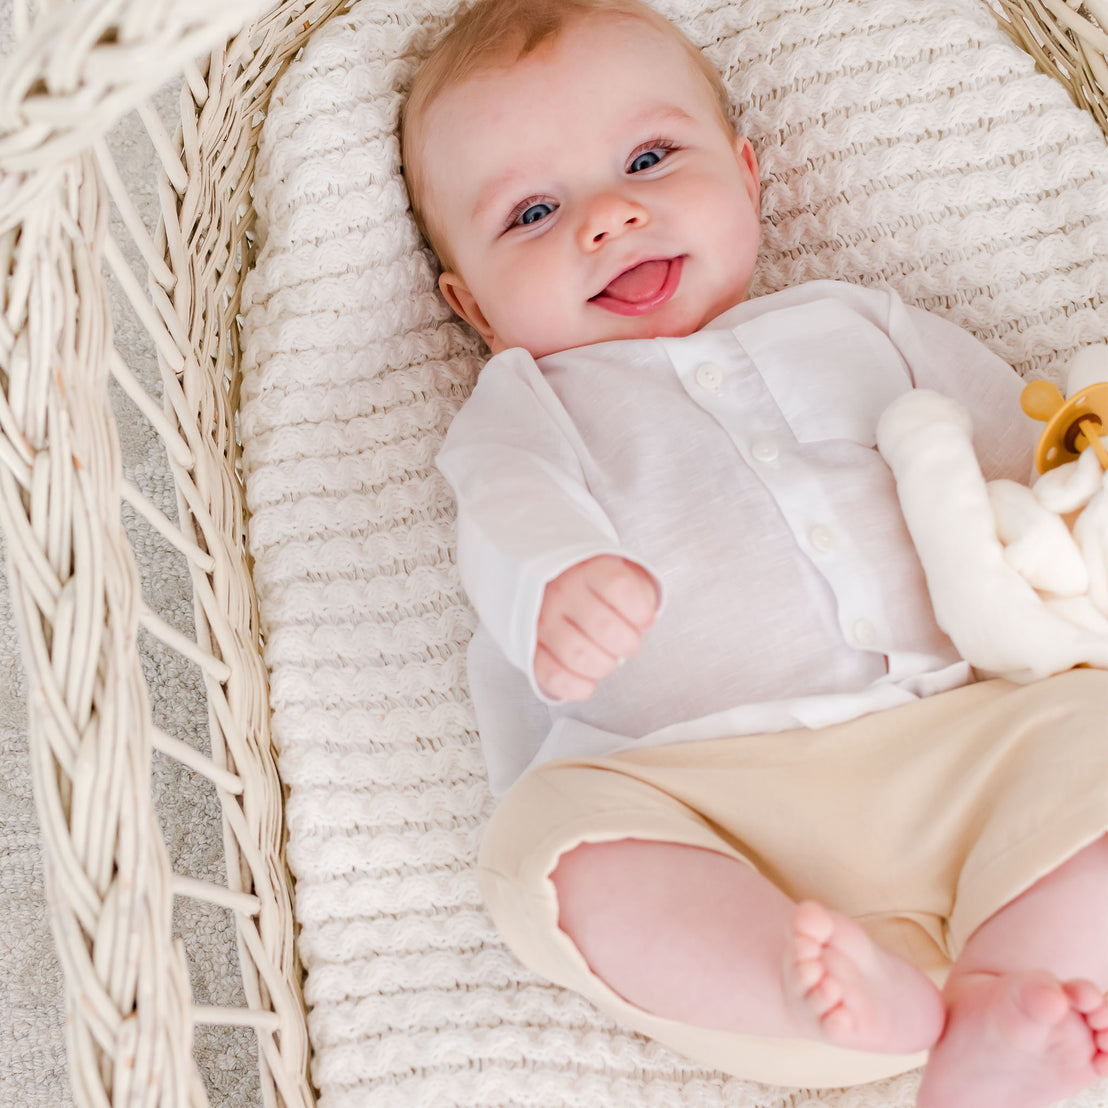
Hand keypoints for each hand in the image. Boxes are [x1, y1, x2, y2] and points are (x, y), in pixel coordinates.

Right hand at [534, 555, 658, 700]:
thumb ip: (640, 592)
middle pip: (604, 626)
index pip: (619, 587)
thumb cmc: (594, 587)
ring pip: (578, 655)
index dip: (640, 611)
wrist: (550, 586)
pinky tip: (588, 681)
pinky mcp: (530, 648)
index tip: (644, 620)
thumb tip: (645, 621)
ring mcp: (542, 621)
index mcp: (588, 569)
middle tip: (626, 644)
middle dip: (627, 644)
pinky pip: (552, 676)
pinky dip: (576, 687)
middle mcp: (562, 592)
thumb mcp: (620, 573)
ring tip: (607, 660)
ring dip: (603, 666)